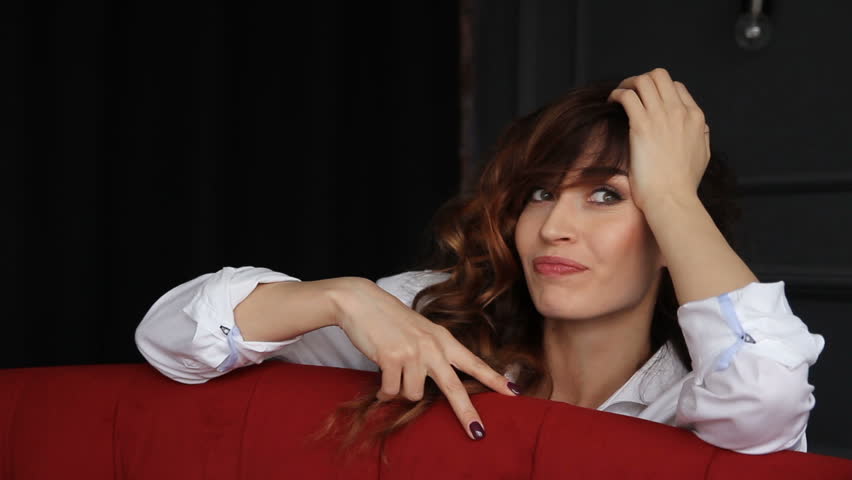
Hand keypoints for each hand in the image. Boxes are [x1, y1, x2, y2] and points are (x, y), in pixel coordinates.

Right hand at [329, 277, 520, 439]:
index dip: (494, 379)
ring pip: (414, 394)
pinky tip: (380, 380)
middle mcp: (432, 347)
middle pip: (454, 388)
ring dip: (401, 391)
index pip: (473, 362)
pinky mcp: (392, 358)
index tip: (514, 392)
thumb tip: (433, 383)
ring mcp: (413, 353)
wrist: (361, 302)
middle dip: (466, 413)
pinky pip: (391, 392)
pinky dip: (384, 392)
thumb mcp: (420, 331)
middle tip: (478, 432)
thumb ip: (433, 352)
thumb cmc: (389, 318)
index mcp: (443, 339)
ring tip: (392, 375)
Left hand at [607, 68, 709, 211]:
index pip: (677, 87)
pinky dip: (617, 94)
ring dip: (627, 84)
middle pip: (660, 76)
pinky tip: (612, 103)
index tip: (647, 100)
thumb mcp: (703, 155)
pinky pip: (627, 95)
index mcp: (695, 118)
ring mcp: (661, 117)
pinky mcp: (641, 125)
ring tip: (619, 95)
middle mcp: (679, 112)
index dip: (660, 90)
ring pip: (643, 80)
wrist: (672, 198)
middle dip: (642, 79)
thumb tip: (700, 127)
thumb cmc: (683, 184)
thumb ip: (702, 136)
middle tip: (630, 91)